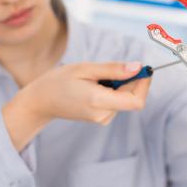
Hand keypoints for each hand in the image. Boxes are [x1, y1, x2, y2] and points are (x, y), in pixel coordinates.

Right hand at [3, 62, 151, 150]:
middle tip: (113, 68)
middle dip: (131, 81)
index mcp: (98, 102)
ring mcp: (101, 119)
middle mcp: (102, 115)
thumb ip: (114, 70)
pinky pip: (116, 102)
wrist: (41, 100)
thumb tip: (138, 67)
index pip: (136, 101)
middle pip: (132, 99)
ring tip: (94, 78)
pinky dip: (112, 91)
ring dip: (119, 85)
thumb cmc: (60, 80)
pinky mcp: (100, 118)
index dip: (144, 85)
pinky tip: (93, 86)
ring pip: (124, 99)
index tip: (144, 68)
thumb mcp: (86, 68)